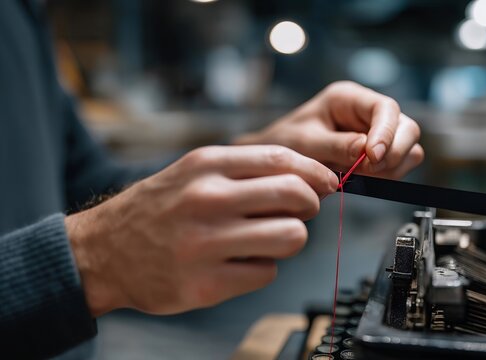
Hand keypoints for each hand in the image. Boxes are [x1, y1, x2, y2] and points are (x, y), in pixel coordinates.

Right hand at [65, 145, 337, 315]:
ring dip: (288, 239)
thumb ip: (247, 170)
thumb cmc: (158, 209)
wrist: (103, 252)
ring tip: (265, 239)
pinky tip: (238, 263)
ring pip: (291, 237)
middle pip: (296, 196)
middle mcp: (206, 200)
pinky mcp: (206, 285)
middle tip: (299, 213)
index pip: (282, 159)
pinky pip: (267, 273)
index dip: (315, 172)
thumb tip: (310, 178)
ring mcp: (206, 244)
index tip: (326, 183)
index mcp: (206, 165)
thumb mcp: (194, 172)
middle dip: (309, 206)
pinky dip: (262, 268)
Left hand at [234, 81, 423, 178]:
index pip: (385, 109)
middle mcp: (368, 112)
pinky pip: (399, 166)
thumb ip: (336, 146)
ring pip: (409, 148)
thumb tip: (366, 151)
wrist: (279, 158)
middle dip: (394, 153)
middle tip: (368, 171)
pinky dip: (388, 176)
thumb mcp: (305, 143)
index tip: (373, 158)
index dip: (386, 134)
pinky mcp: (380, 154)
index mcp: (349, 98)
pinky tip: (363, 178)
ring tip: (360, 175)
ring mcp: (377, 133)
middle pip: (406, 128)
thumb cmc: (286, 142)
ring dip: (391, 167)